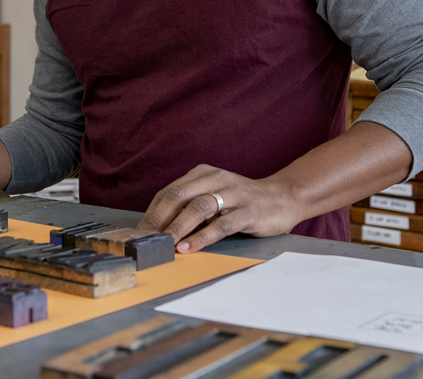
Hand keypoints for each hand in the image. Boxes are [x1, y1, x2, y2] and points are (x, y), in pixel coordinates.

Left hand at [137, 165, 300, 253]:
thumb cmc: (242, 202)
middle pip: (178, 196)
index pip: (169, 192)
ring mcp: (234, 194)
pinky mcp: (249, 210)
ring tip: (164, 244)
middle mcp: (216, 179)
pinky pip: (221, 224)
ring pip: (198, 208)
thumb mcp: (214, 197)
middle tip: (144, 240)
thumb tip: (159, 230)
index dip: (152, 213)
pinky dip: (202, 237)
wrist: (284, 198)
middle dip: (158, 220)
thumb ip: (191, 207)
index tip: (138, 233)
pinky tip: (189, 247)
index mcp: (203, 173)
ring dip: (178, 227)